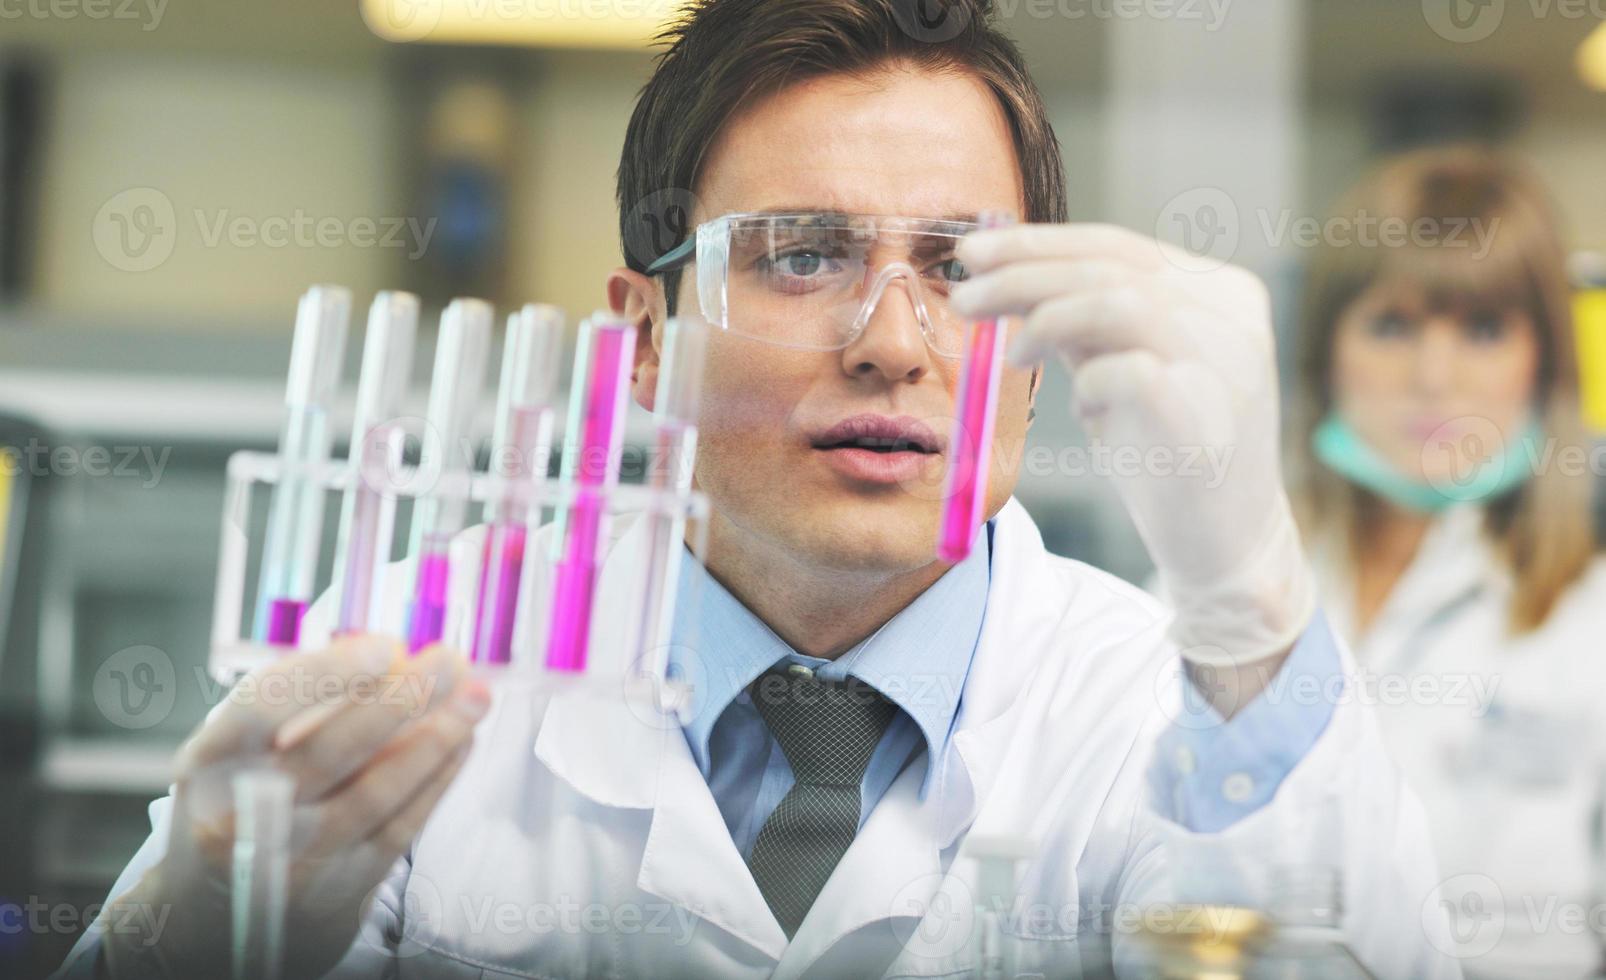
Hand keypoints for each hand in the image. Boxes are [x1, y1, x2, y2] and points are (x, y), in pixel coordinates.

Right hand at [102, 637, 488, 978]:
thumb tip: (397, 658)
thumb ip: (305, 706)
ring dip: (433, 740)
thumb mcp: (241, 750)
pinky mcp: (335, 893)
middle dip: (399, 701)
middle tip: (449, 661)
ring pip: (374, 796)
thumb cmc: (240, 800)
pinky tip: (462, 742)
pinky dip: (436, 782)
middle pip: (328, 753)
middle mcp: (240, 819)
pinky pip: (398, 830)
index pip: (261, 709)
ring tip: (475, 697)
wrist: (216, 912)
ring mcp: (290, 861)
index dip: (327, 674)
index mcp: (207, 764)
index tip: (389, 645)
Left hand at [952, 223, 1313, 668]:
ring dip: (1045, 318)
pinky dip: (1088, 379)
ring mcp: (1227, 365)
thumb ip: (1086, 322)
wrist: (1227, 543)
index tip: (972, 253)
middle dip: (1022, 274)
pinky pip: (1130, 372)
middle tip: (963, 297)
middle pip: (1109, 267)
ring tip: (1008, 353)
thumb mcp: (1124, 369)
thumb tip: (1008, 275)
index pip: (1115, 245)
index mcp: (1219, 292)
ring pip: (1119, 303)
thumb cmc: (1168, 452)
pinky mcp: (1208, 419)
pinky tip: (1079, 402)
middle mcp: (1231, 318)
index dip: (1037, 244)